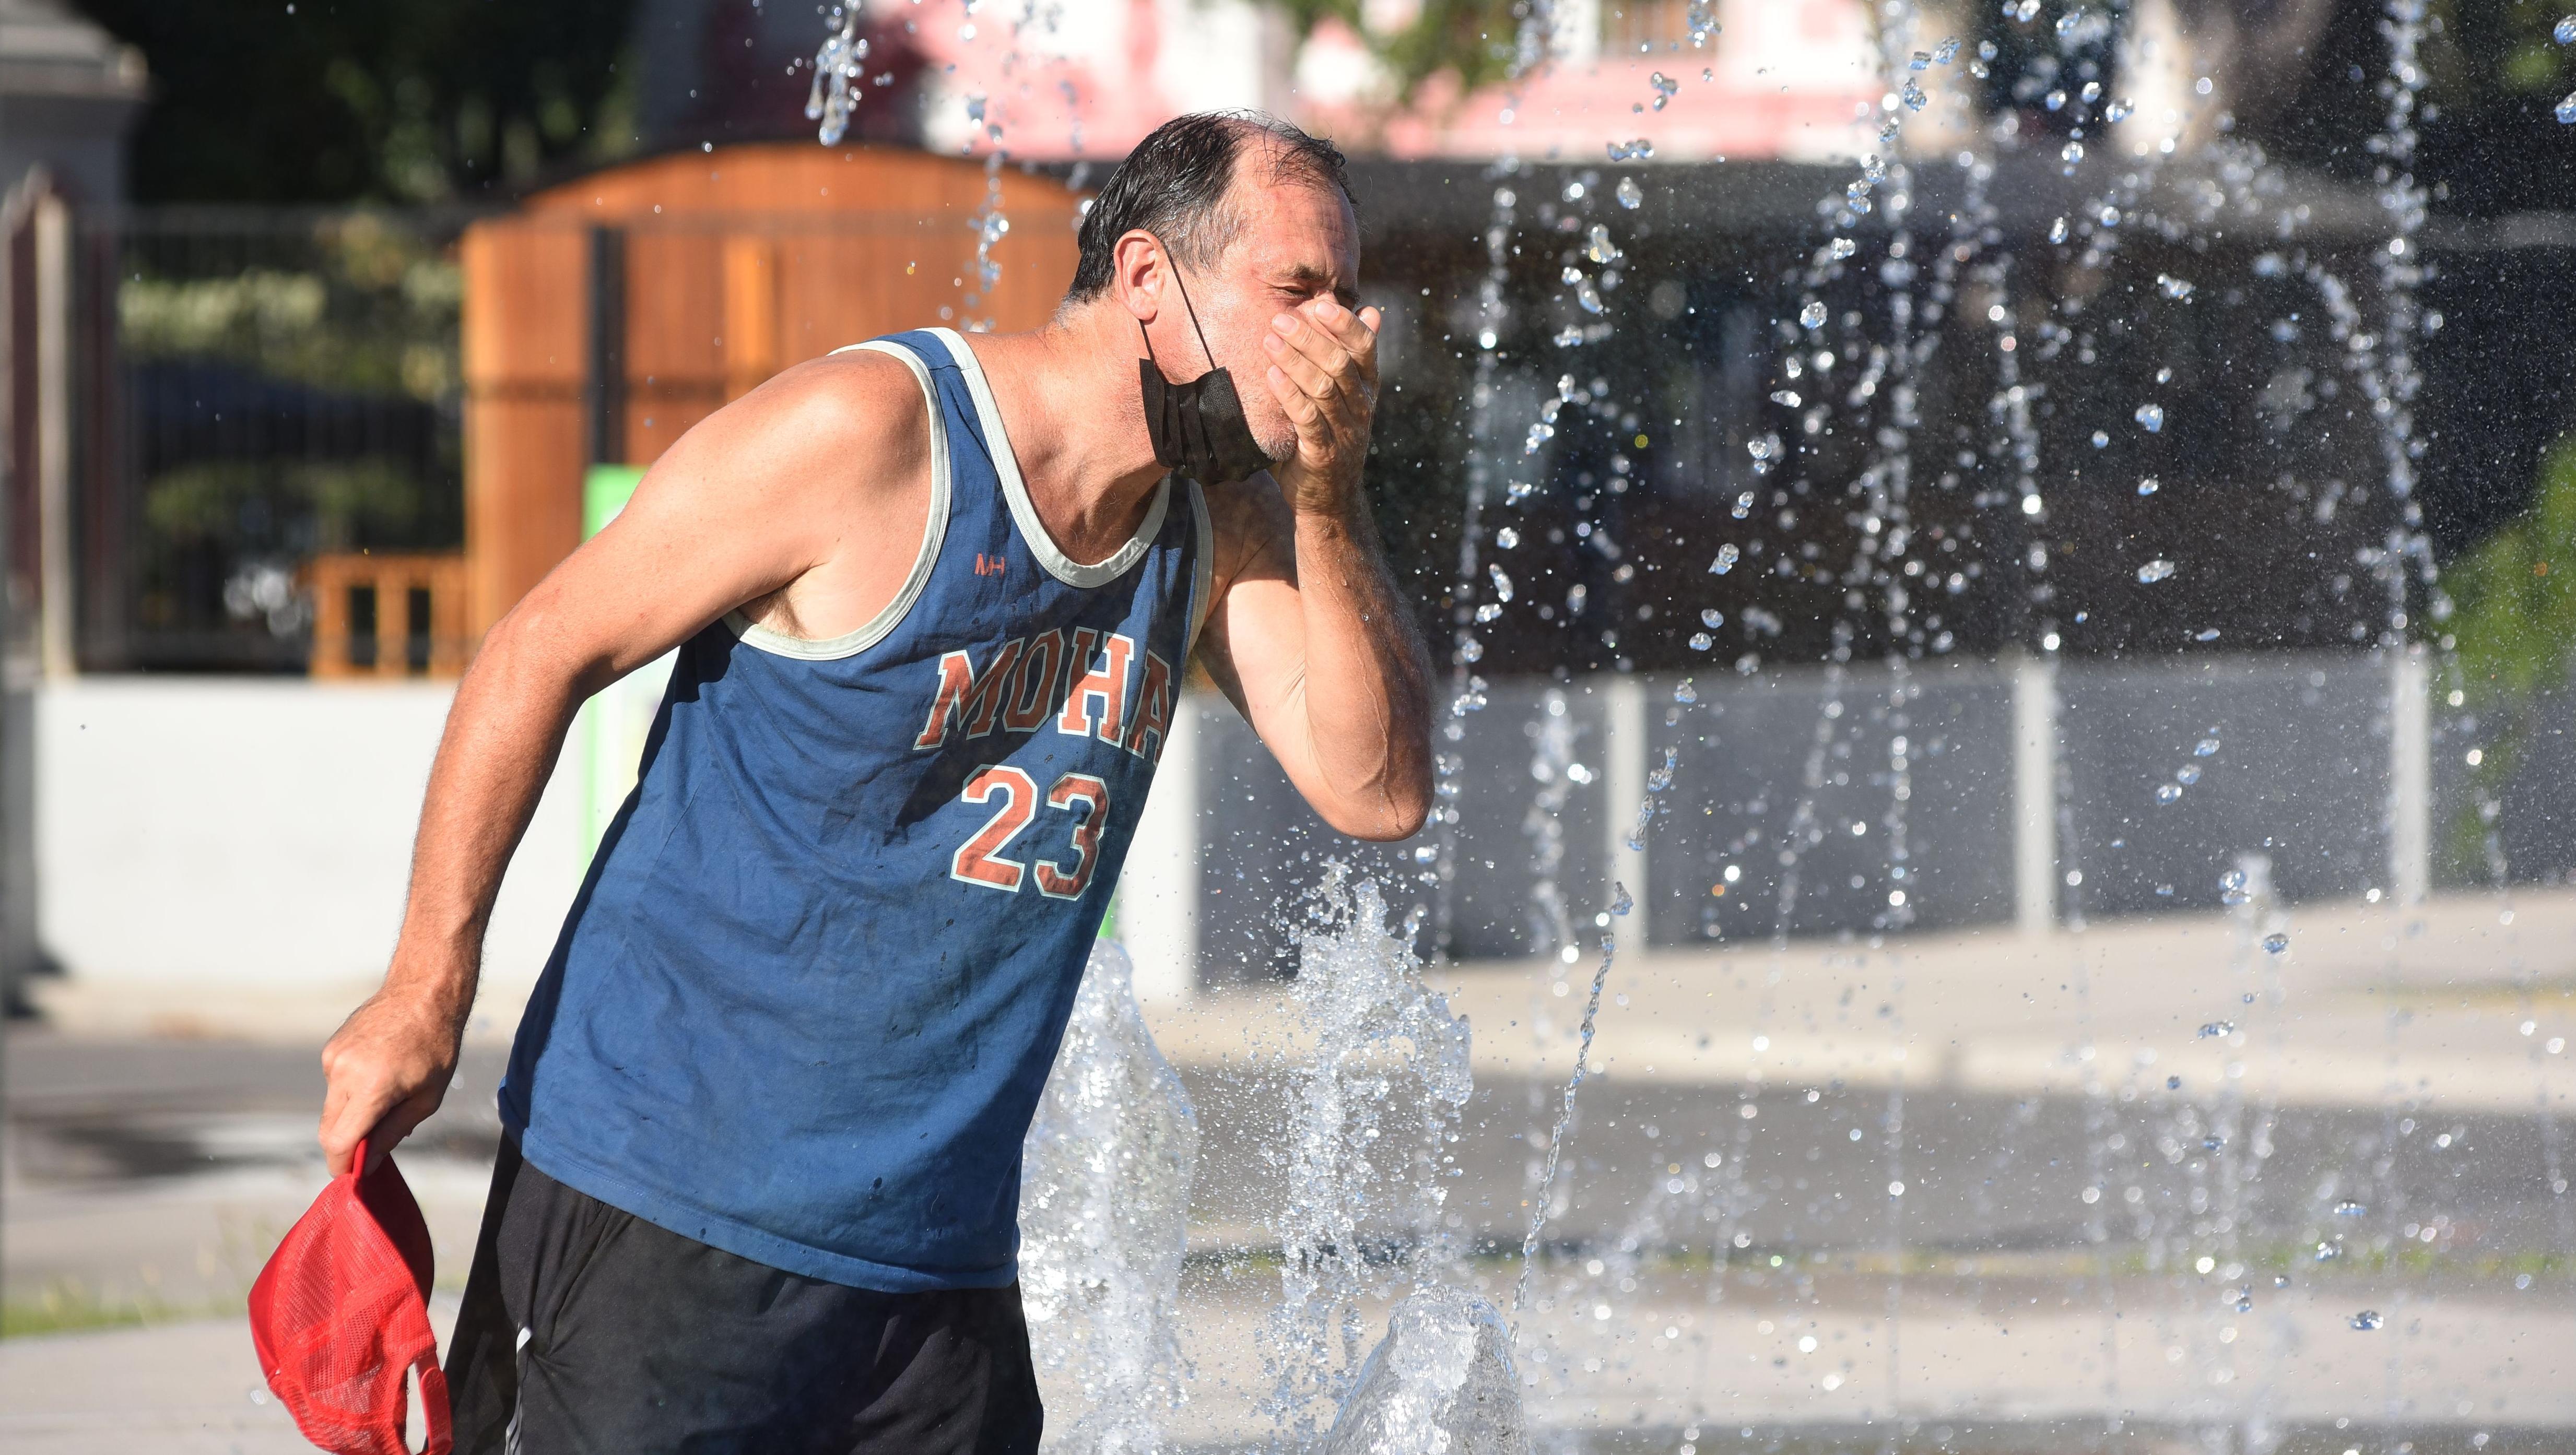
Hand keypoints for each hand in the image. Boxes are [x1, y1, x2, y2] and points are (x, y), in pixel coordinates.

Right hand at [317, 978, 467, 1175]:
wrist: (424, 992)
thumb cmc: (436, 1046)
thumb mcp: (427, 1098)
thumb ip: (393, 1132)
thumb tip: (368, 1162)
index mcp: (370, 1088)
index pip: (338, 1142)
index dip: (342, 1166)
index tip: (353, 1176)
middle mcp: (343, 1073)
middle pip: (328, 1129)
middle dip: (345, 1146)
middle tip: (371, 1149)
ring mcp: (332, 1059)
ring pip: (331, 1108)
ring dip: (351, 1115)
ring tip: (387, 1096)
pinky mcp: (329, 1049)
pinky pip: (334, 1085)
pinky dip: (351, 1092)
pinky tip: (378, 1074)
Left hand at [1262, 298, 1380, 515]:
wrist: (1330, 502)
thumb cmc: (1329, 439)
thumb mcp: (1344, 397)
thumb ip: (1349, 356)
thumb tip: (1369, 310)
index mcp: (1367, 390)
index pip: (1365, 348)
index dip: (1345, 325)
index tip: (1319, 305)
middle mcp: (1361, 408)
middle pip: (1340, 363)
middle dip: (1310, 338)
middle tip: (1281, 319)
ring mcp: (1345, 432)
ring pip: (1324, 387)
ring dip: (1294, 361)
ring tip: (1269, 341)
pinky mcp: (1324, 453)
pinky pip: (1307, 418)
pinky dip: (1289, 394)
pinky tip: (1271, 376)